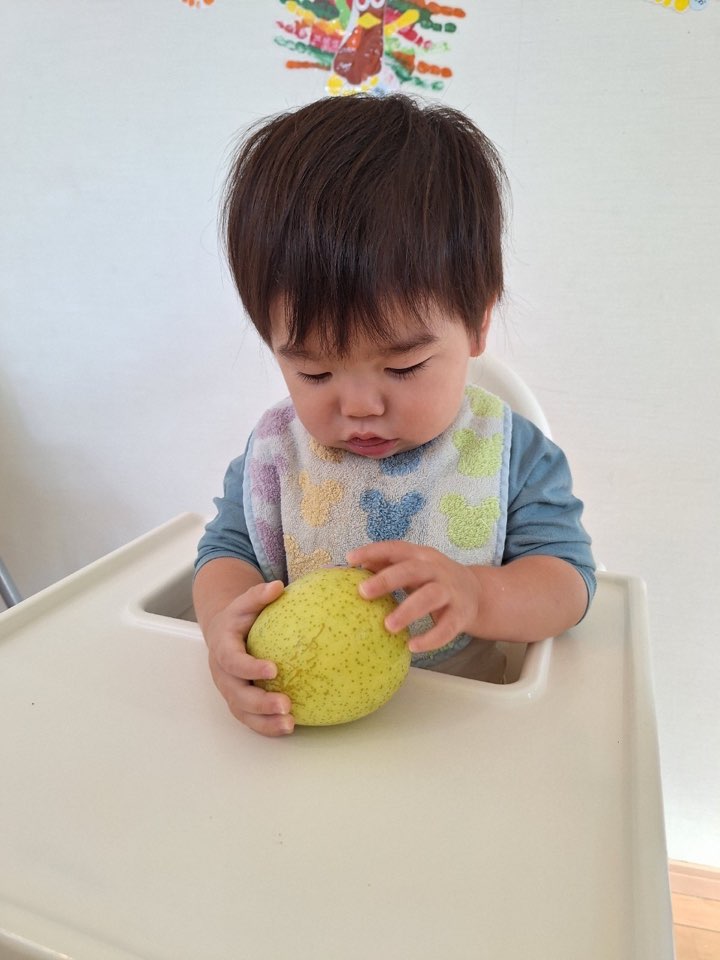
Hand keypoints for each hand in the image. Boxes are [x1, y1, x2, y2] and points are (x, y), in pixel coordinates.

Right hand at [205, 580, 294, 735]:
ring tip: (289, 724)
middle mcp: (224, 674)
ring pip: (242, 712)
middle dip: (260, 703)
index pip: (233, 661)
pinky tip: (288, 727)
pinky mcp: (239, 702)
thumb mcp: (245, 602)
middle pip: (237, 694)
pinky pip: (250, 719)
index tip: (274, 670)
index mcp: (223, 648)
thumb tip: (277, 586)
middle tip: (285, 704)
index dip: (250, 668)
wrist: (223, 633)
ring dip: (264, 721)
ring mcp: (230, 690)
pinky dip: (266, 726)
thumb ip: (258, 595)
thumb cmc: (239, 618)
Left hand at [346, 541, 479, 653]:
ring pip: (430, 597)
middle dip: (387, 580)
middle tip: (363, 592)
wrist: (478, 594)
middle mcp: (437, 570)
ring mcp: (451, 592)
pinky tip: (412, 647)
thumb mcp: (415, 568)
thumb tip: (357, 567)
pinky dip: (430, 638)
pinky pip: (446, 628)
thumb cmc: (434, 581)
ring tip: (388, 626)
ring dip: (408, 611)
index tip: (350, 559)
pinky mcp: (461, 615)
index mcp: (421, 556)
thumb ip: (389, 566)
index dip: (374, 551)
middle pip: (412, 570)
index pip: (396, 549)